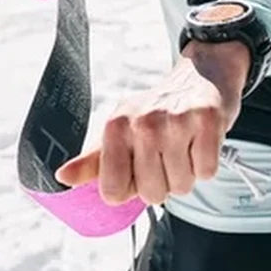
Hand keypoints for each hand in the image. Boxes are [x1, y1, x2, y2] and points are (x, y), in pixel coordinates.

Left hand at [55, 40, 249, 205]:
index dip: (130, 188)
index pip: (113, 192)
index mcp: (115, 126)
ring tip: (184, 147)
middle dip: (163, 183)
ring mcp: (177, 120)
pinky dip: (206, 164)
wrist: (201, 76)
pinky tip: (200, 142)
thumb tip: (63, 177)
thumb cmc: (159, 111)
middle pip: (151, 194)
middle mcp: (144, 121)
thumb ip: (93, 160)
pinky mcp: (208, 120)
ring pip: (181, 187)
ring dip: (186, 174)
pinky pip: (206, 173)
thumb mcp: (121, 131)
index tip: (137, 168)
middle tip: (166, 155)